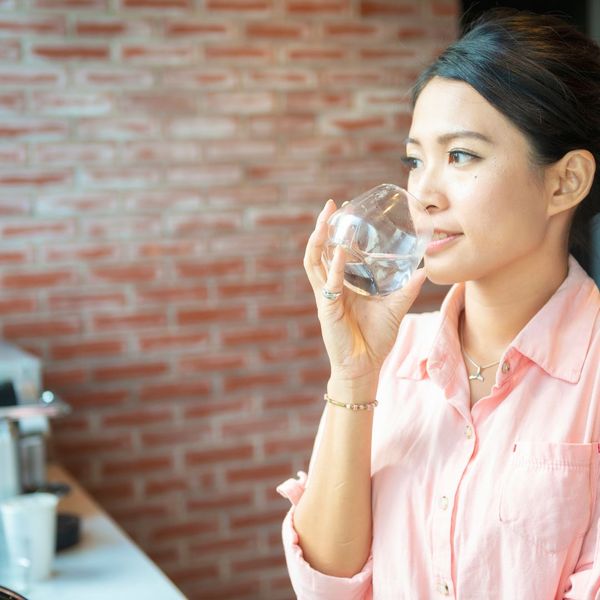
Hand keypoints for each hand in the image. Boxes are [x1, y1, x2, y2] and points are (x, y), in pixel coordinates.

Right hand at [304, 199, 426, 382]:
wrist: (364, 367)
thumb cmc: (375, 339)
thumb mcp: (394, 308)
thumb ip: (406, 289)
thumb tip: (424, 270)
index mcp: (342, 285)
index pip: (332, 253)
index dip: (334, 232)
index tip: (344, 210)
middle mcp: (330, 288)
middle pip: (318, 251)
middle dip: (321, 227)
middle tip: (331, 205)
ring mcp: (326, 298)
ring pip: (314, 263)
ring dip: (319, 240)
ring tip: (326, 221)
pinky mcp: (327, 310)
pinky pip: (329, 285)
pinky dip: (334, 268)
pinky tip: (340, 252)